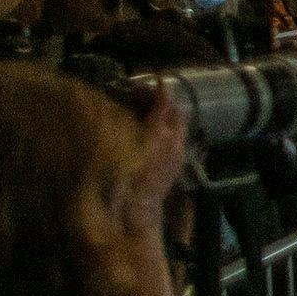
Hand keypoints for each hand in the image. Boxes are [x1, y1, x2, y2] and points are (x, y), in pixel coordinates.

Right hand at [117, 96, 188, 240]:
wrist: (133, 215)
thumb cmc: (117, 184)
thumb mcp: (116, 150)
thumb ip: (124, 125)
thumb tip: (121, 107)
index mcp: (158, 136)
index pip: (164, 104)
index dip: (158, 90)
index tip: (152, 80)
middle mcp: (174, 142)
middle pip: (177, 111)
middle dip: (163, 101)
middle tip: (142, 98)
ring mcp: (179, 154)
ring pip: (180, 126)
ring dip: (167, 116)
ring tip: (145, 114)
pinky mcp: (178, 165)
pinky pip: (179, 140)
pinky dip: (169, 131)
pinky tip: (150, 134)